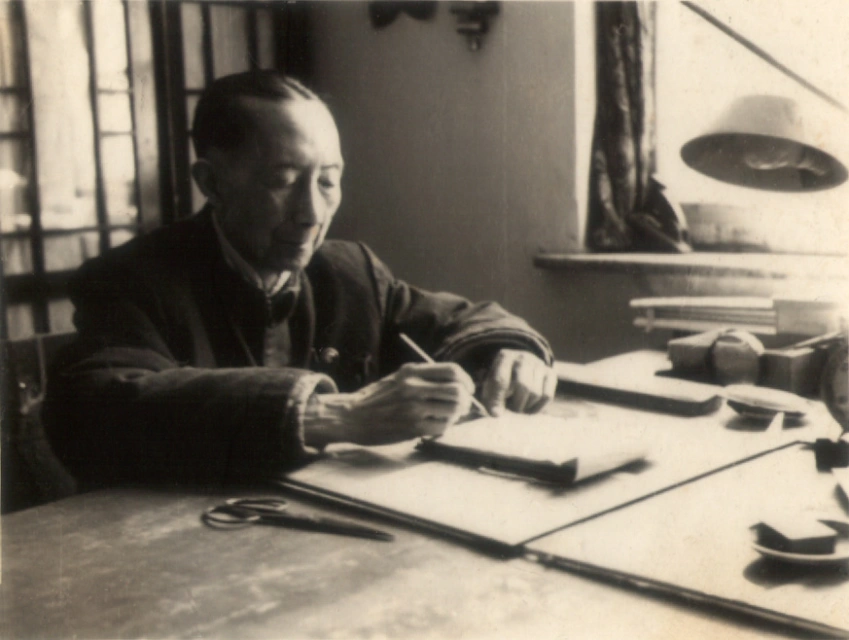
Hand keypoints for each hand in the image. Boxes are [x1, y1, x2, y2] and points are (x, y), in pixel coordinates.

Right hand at [303, 363, 473, 447]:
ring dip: (455, 416)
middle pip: (457, 391)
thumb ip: (424, 378)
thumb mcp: (398, 378)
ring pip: (453, 410)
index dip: (466, 381)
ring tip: (446, 417)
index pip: (453, 371)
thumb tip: (456, 386)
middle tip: (461, 407)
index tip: (467, 389)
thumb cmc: (376, 399)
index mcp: (412, 371)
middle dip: (465, 401)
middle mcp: (414, 387)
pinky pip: (442, 427)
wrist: (350, 416)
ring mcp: (414, 408)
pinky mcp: (412, 427)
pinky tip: (435, 427)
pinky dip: (444, 428)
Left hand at [480, 349, 556, 415]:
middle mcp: (523, 357)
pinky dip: (538, 407)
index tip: (496, 414)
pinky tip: (530, 407)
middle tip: (512, 409)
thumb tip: (497, 413)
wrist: (517, 370)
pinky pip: (547, 396)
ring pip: (536, 393)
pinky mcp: (550, 373)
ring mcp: (538, 364)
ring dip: (527, 406)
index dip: (498, 399)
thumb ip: (491, 399)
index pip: (501, 379)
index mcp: (504, 357)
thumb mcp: (490, 387)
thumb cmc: (501, 382)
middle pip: (524, 386)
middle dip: (517, 404)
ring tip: (520, 406)